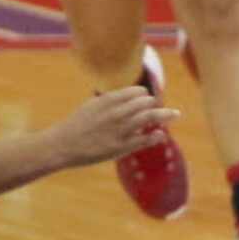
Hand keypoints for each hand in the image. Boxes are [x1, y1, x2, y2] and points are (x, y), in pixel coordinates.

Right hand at [55, 85, 179, 168]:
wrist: (63, 144)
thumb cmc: (77, 124)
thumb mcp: (92, 105)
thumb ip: (110, 100)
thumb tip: (126, 96)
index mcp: (109, 100)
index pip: (136, 92)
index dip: (145, 95)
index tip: (148, 99)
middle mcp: (116, 112)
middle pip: (146, 103)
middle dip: (156, 104)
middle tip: (163, 108)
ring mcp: (119, 130)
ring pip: (149, 118)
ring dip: (164, 115)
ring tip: (174, 114)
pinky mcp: (120, 147)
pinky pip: (143, 140)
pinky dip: (155, 136)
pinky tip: (161, 135)